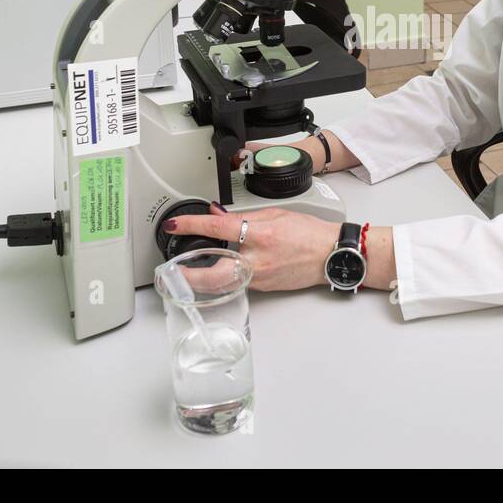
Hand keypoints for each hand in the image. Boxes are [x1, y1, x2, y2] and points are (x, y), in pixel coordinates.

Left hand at [163, 203, 338, 290]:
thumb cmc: (309, 233)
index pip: (218, 229)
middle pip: (213, 274)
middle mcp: (258, 260)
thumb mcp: (276, 214)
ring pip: (222, 284)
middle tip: (171, 270)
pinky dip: (220, 279)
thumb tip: (217, 215)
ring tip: (186, 273)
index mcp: (261, 235)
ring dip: (200, 280)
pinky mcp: (263, 288)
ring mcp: (260, 277)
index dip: (192, 225)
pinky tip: (213, 273)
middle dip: (187, 275)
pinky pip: (236, 284)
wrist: (330, 255)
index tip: (175, 224)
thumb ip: (243, 216)